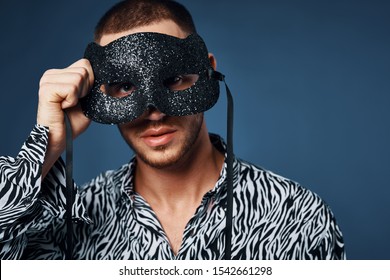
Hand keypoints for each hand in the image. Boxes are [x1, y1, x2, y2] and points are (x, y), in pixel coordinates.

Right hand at [37, 58, 93, 176]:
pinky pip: (72, 88)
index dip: (91, 82)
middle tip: (73, 103)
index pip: (85, 63)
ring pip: (79, 77)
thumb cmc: (72, 122)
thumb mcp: (89, 100)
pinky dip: (72, 100)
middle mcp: (51, 74)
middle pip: (84, 69)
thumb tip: (109, 79)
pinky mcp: (46, 89)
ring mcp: (47, 80)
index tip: (81, 97)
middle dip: (86, 89)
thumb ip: (95, 86)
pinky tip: (62, 107)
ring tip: (67, 105)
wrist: (60, 138)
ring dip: (78, 96)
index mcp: (61, 74)